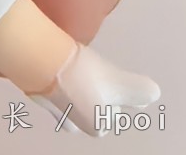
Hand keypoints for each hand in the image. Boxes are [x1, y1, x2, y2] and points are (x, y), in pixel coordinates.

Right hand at [32, 42, 159, 136]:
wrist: (43, 60)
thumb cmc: (85, 77)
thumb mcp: (121, 83)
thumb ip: (140, 90)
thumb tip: (153, 94)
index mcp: (94, 126)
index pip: (110, 116)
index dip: (114, 98)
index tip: (111, 79)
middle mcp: (71, 122)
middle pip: (87, 113)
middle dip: (91, 98)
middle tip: (93, 74)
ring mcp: (49, 107)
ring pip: (66, 104)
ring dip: (71, 91)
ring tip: (74, 70)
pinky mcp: (32, 90)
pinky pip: (47, 88)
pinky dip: (52, 78)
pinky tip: (54, 63)